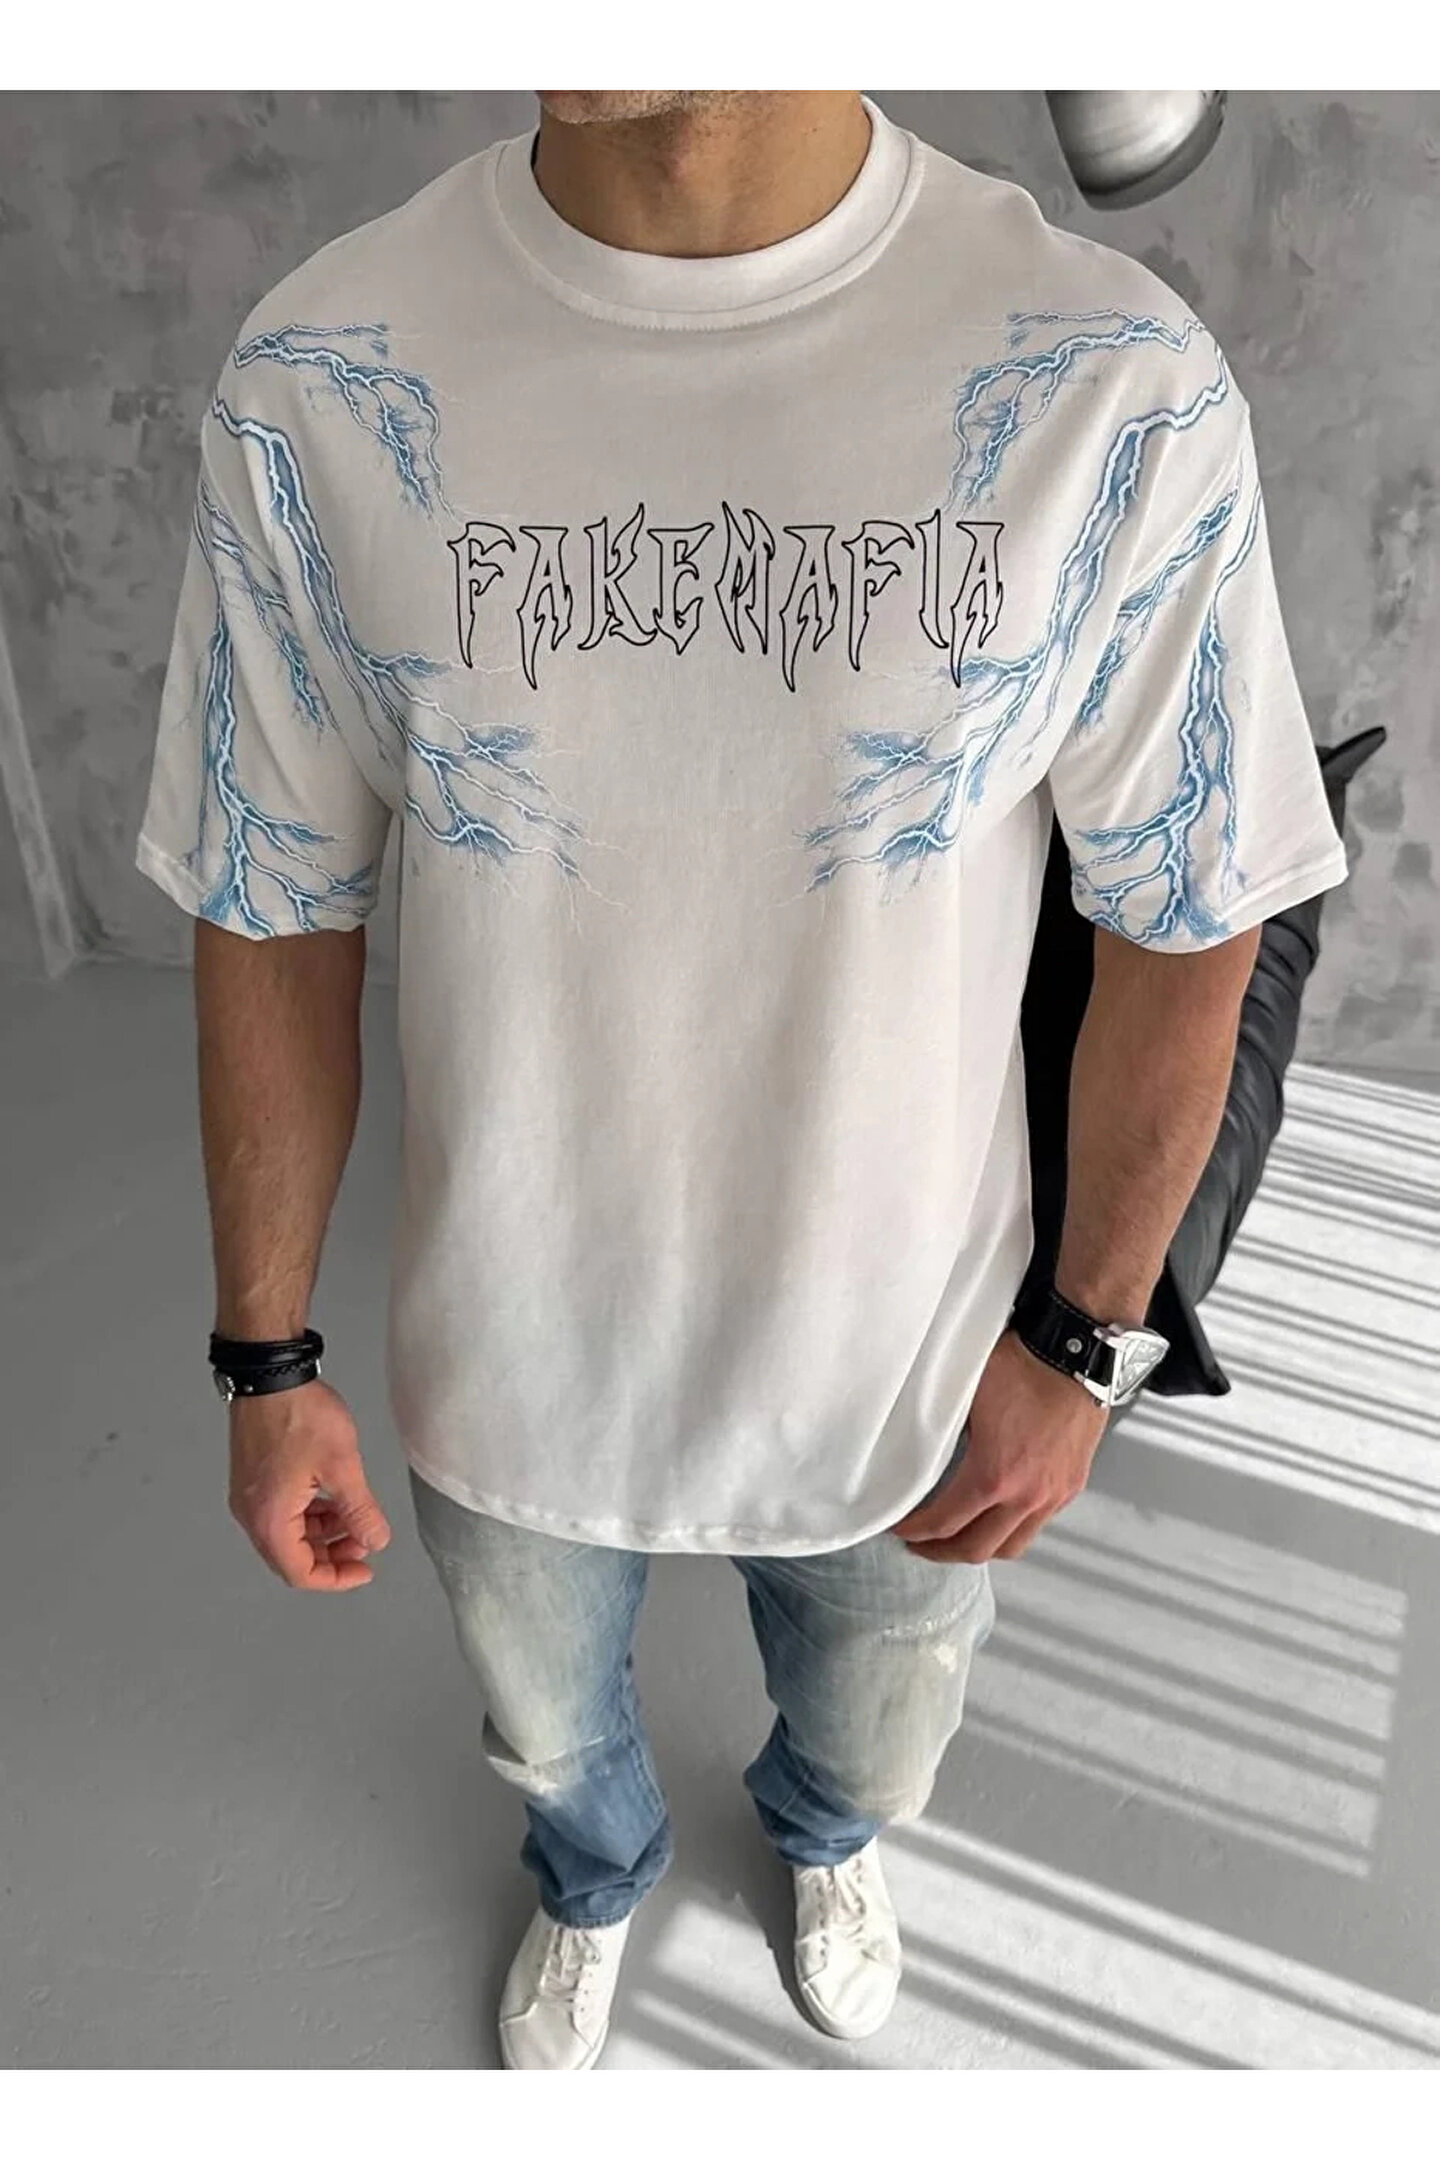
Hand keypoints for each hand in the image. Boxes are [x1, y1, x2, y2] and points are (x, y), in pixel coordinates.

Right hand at [228, 1377, 392, 1590]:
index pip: (300, 1573)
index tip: (366, 1570)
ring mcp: (249, 1496)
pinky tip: (334, 1499)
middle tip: (365, 1542)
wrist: (268, 1374)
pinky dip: (309, 1514)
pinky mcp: (253, 1479)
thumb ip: (360, 1511)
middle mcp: (252, 1515)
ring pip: (288, 1535)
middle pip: (291, 1557)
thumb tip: (375, 1542)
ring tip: (355, 1518)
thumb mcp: (341, 1467)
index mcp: (269, 1520)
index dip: (336, 1579)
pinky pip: (282, 1513)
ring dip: (322, 1534)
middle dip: (331, 1556)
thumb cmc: (299, 1416)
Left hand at [888, 1327, 1108, 1562]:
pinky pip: (1038, 1524)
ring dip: (982, 1547)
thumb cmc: (1022, 1364)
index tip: (901, 1529)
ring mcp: (1054, 1494)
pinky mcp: (1071, 1485)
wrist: (1075, 1350)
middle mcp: (1028, 1495)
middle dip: (942, 1552)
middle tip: (922, 1544)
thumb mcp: (964, 1396)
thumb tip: (918, 1448)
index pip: (945, 1523)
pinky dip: (1013, 1529)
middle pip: (978, 1549)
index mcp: (994, 1476)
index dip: (916, 1531)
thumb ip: (942, 1433)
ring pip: (1013, 1545)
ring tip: (959, 1538)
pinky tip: (998, 1515)